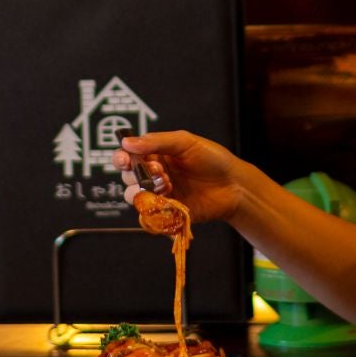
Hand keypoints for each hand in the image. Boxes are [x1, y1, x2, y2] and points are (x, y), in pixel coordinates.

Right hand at [113, 130, 248, 223]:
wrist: (234, 185)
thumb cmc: (213, 159)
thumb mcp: (185, 142)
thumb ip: (156, 142)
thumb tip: (126, 143)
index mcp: (156, 154)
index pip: (129, 155)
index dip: (121, 158)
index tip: (125, 160)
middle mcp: (155, 174)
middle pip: (128, 177)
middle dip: (136, 174)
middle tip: (159, 170)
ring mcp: (160, 194)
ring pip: (134, 196)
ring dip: (144, 190)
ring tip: (167, 184)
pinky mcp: (167, 212)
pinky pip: (149, 214)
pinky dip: (153, 208)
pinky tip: (170, 199)